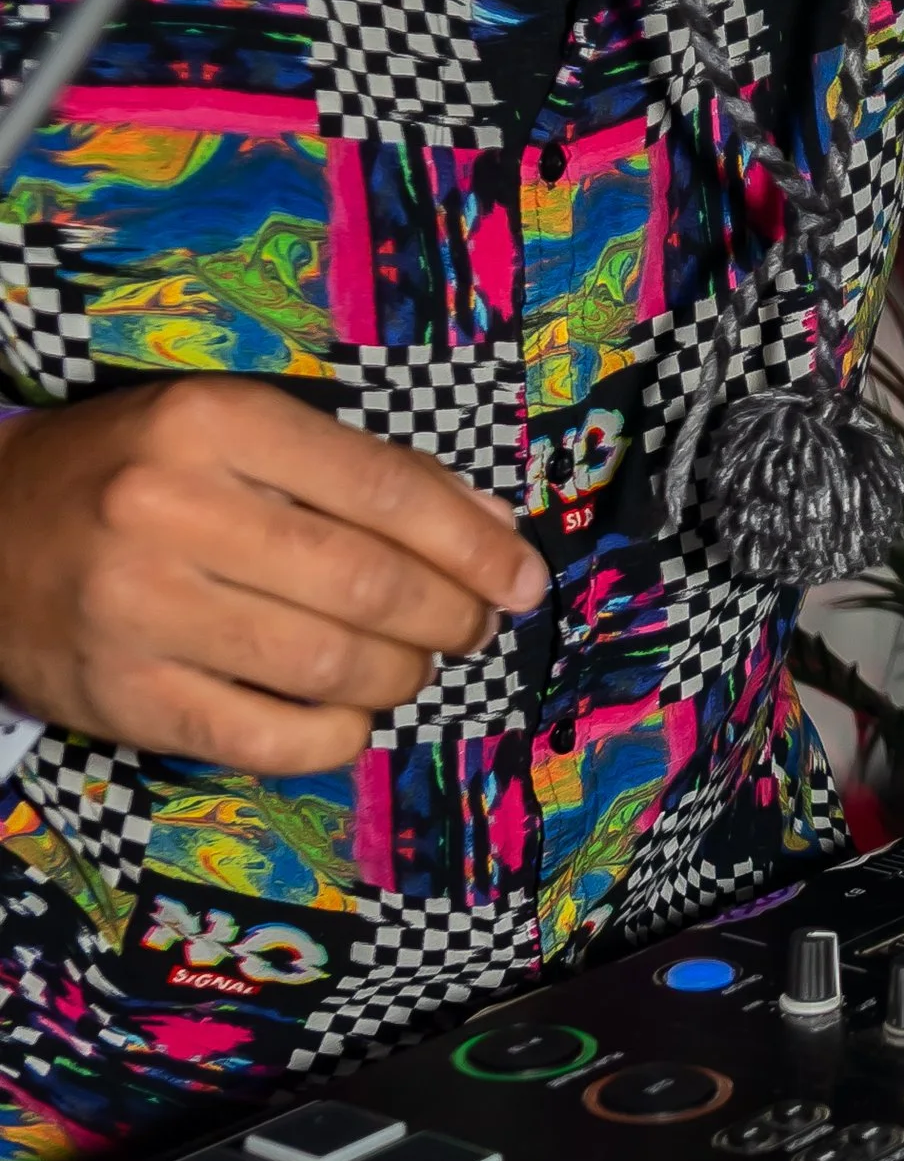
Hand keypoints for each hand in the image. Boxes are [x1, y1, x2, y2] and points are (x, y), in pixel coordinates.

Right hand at [0, 377, 548, 775]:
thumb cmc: (135, 474)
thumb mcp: (235, 433)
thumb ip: (363, 471)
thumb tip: (493, 533)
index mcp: (214, 421)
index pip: (387, 491)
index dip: (475, 545)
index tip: (523, 579)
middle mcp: (173, 509)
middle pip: (370, 585)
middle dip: (452, 616)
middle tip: (473, 626)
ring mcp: (141, 610)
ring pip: (332, 667)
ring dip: (403, 676)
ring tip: (412, 664)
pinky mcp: (123, 697)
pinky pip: (272, 739)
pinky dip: (339, 735)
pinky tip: (351, 713)